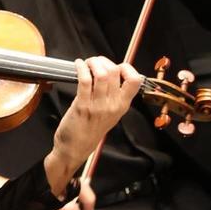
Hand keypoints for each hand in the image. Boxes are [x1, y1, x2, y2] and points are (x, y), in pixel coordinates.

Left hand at [48, 56, 141, 184]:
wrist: (75, 149)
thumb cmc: (90, 130)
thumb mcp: (110, 114)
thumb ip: (114, 96)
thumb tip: (111, 73)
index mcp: (122, 106)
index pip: (135, 80)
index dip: (126, 68)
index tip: (115, 66)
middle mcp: (113, 105)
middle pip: (115, 71)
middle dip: (103, 61)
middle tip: (94, 62)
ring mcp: (98, 106)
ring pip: (101, 74)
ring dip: (92, 63)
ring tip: (86, 63)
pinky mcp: (82, 106)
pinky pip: (84, 80)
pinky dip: (80, 68)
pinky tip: (78, 65)